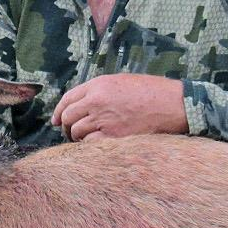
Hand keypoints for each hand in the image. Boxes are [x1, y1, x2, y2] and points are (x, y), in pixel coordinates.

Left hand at [51, 74, 187, 141]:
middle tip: (69, 133)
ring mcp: (104, 120)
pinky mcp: (113, 137)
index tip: (55, 120)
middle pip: (67, 117)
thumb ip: (99, 90)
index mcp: (98, 85)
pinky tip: (94, 146)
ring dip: (76, 138)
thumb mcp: (121, 81)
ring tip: (83, 140)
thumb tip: (83, 104)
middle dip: (65, 126)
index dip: (58, 111)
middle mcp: (96, 101)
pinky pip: (89, 144)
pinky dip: (88, 146)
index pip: (67, 99)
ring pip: (76, 132)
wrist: (172, 104)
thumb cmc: (151, 91)